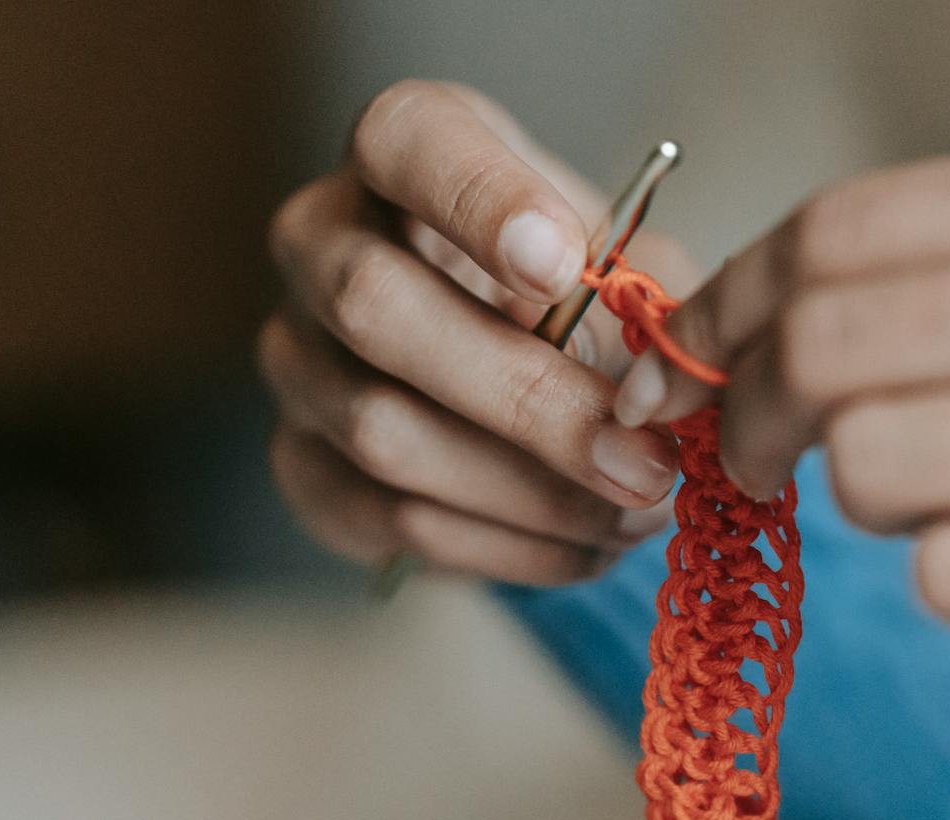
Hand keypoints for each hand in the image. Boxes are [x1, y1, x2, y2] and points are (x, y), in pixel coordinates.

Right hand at [260, 81, 696, 584]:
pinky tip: (587, 545)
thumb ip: (640, 298)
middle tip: (645, 461)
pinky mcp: (302, 462)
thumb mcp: (623, 259)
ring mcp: (296, 356)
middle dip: (526, 400)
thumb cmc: (570, 287)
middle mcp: (319, 239)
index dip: (479, 201)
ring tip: (639, 514)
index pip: (406, 141)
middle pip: (376, 307)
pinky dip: (507, 548)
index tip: (564, 264)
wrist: (505, 361)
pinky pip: (393, 519)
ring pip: (384, 434)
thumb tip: (652, 381)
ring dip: (531, 493)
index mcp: (401, 149)